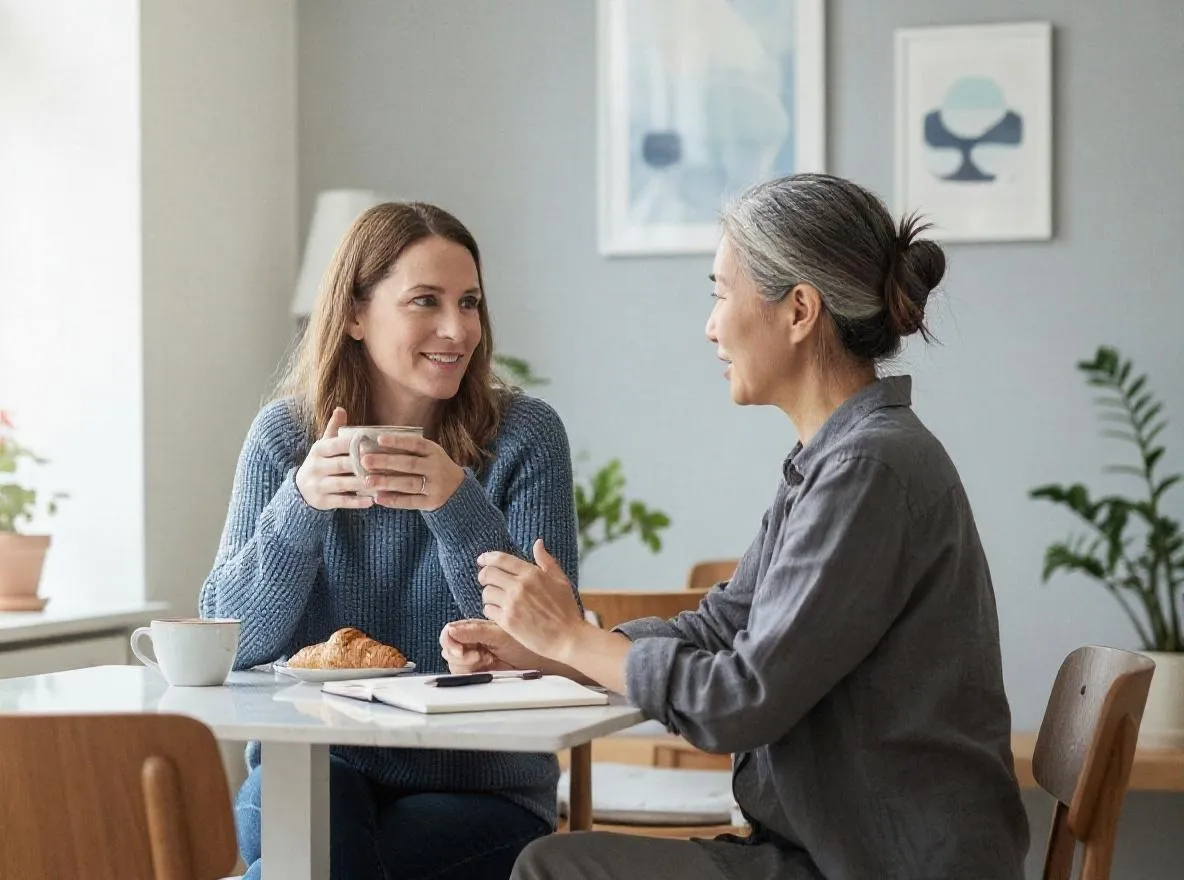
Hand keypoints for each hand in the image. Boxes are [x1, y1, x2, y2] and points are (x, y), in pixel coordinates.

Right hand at [294, 408, 373, 510]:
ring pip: (343, 484)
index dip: (354, 444)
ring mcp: (319, 485)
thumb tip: (341, 408)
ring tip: (382, 482)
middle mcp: (316, 467)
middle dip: (362, 464)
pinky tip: (372, 501)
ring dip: (362, 483)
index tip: (373, 442)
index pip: (336, 445)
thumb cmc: (320, 462)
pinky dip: (357, 502)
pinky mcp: (323, 501)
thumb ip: (334, 428)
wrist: (300, 490)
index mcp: (318, 450)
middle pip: (342, 464)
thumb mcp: (323, 445)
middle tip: (384, 463)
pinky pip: (342, 502)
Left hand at [359, 432, 464, 511]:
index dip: (398, 441)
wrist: (457, 489)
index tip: (379, 439)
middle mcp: (436, 468)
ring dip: (386, 482)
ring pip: (408, 483)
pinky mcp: (430, 502)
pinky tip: (378, 497)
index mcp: (434, 452)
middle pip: (409, 464)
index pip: (416, 444)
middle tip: (365, 461)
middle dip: (386, 462)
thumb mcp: (428, 454)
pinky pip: (410, 502)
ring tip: (367, 481)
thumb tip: (376, 446)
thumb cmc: (433, 467)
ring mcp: (434, 486)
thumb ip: (408, 450)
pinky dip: (393, 500)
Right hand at [438, 619, 544, 673]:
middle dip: (462, 657)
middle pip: (448, 651)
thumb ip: (475, 631)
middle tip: (480, 657)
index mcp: (475, 628)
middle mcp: (473, 643)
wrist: (545, 661)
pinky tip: (489, 670)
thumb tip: (451, 630)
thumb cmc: (529, 644)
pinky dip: (474, 675)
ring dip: (469, 666)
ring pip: (454, 666)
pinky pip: (464, 677)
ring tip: (489, 662)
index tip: (461, 650)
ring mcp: (476, 659)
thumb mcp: (500, 635)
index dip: (450, 642)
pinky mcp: (481, 674)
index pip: (450, 633)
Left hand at [477, 540, 585, 660]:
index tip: (482, 560)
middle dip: (484, 575)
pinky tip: (499, 612)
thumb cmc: (567, 610)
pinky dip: (490, 610)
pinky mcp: (507, 621)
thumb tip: (538, 543)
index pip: (501, 559)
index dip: (488, 558)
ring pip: (486, 592)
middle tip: (486, 580)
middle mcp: (520, 586)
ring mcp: (512, 604)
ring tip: (497, 599)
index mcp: (533, 574)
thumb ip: (546, 561)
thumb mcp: (560, 581)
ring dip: (489, 595)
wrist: (568, 639)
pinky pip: (488, 610)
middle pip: (488, 574)